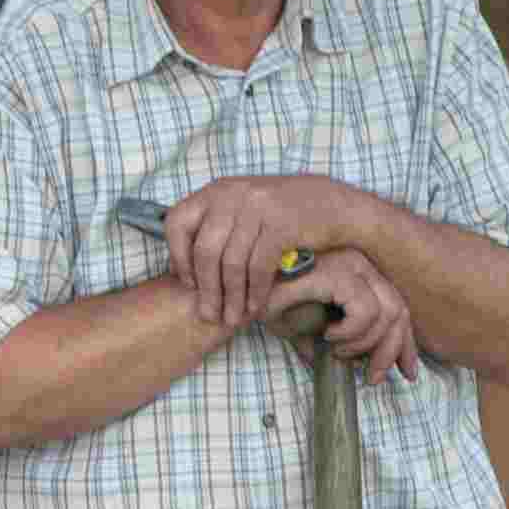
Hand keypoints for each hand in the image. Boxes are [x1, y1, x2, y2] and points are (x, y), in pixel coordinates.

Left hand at [166, 174, 354, 334]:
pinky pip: (259, 267)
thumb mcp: (242, 208)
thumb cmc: (281, 214)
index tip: (187, 283)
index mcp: (216, 191)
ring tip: (232, 318)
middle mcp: (233, 195)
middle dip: (206, 289)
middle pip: (205, 250)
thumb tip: (181, 263)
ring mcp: (257, 208)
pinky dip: (256, 292)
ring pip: (232, 263)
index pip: (177, 223)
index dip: (177, 256)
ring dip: (231, 297)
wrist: (331, 205)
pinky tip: (256, 308)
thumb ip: (215, 226)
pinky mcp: (281, 224)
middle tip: (209, 314)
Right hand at [265, 247, 420, 383]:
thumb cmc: (275, 306)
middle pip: (399, 311)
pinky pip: (364, 311)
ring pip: (387, 314)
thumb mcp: (318, 328)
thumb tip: (374, 373)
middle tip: (373, 378)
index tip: (407, 372)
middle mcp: (362, 263)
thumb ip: (348, 344)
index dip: (406, 344)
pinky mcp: (337, 271)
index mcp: (361, 273)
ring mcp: (351, 263)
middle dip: (392, 351)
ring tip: (336, 349)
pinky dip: (350, 332)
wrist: (242, 292)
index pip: (399, 308)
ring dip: (363, 344)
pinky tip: (328, 335)